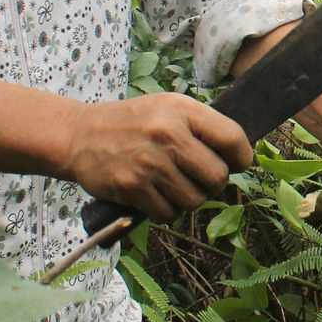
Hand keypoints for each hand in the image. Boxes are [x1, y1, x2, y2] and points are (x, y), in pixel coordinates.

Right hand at [60, 94, 252, 219]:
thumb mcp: (169, 108)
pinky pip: (168, 213)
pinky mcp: (132, 187)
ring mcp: (149, 163)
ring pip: (195, 200)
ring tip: (174, 184)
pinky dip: (167, 209)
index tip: (236, 163)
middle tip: (200, 178)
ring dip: (189, 198)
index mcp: (182, 110)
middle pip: (217, 177)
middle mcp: (167, 135)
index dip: (241, 157)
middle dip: (213, 183)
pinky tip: (156, 193)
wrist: (80, 135)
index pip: (232, 138)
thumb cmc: (134, 123)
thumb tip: (240, 157)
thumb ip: (203, 127)